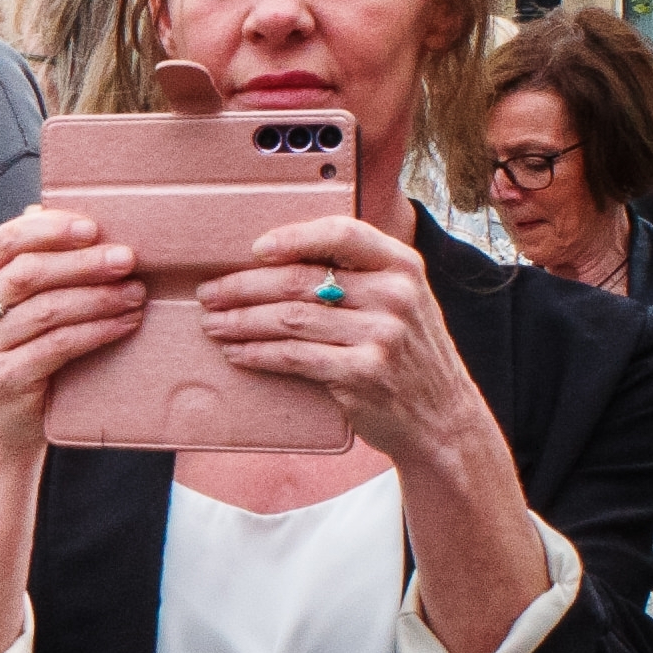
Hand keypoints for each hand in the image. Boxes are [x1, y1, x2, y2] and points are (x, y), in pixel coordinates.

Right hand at [0, 201, 145, 464]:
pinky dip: (97, 331)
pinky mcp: (2, 379)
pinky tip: (125, 324)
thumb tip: (48, 208)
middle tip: (127, 260)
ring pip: (47, 310)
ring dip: (99, 298)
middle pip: (28, 273)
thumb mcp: (20, 302)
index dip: (51, 229)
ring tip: (136, 293)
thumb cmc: (21, 350)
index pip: (7, 240)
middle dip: (84, 263)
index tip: (94, 227)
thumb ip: (30, 259)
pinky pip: (58, 346)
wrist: (5, 422)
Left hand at [193, 212, 485, 474]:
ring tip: (213, 323)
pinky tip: (236, 353)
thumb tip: (280, 259)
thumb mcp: (402, 301)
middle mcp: (394, 295)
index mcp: (402, 266)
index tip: (254, 249)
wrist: (442, 418)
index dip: (293, 237)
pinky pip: (295, 357)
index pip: (341, 234)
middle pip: (302, 279)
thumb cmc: (406, 354)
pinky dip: (258, 354)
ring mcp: (381, 335)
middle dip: (244, 286)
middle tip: (209, 293)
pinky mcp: (362, 374)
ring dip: (241, 321)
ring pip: (290, 318)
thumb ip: (360, 275)